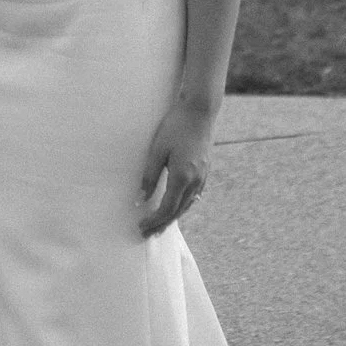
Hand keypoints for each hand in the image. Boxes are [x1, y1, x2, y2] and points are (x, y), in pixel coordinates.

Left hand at [137, 102, 215, 237]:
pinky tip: (177, 207)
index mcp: (182, 177)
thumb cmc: (175, 127)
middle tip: (147, 234)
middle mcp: (195, 181)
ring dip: (173, 217)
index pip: (167, 208)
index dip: (154, 220)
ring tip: (160, 225)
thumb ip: (149, 176)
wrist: (199, 111)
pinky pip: (194, 196)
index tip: (141, 226)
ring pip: (187, 205)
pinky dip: (183, 205)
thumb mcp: (157, 150)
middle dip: (162, 224)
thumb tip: (141, 199)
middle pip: (178, 211)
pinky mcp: (205, 171)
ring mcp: (202, 177)